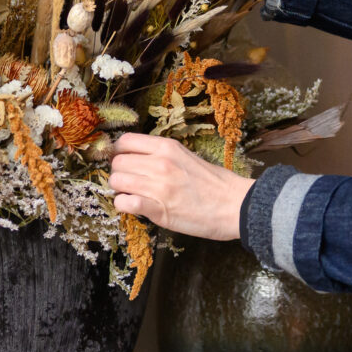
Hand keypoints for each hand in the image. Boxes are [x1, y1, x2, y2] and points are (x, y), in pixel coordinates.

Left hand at [108, 132, 254, 240]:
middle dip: (118, 172)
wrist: (234, 205)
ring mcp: (157, 186)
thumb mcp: (186, 156)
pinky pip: (124, 203)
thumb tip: (136, 158)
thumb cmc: (214, 183)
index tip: (123, 161)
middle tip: (129, 182)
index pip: (125, 141)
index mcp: (166, 147)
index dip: (119, 152)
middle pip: (117, 162)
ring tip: (132, 195)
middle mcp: (159, 163)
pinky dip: (124, 205)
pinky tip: (134, 207)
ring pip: (116, 181)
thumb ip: (161, 155)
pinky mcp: (158, 210)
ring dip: (120, 190)